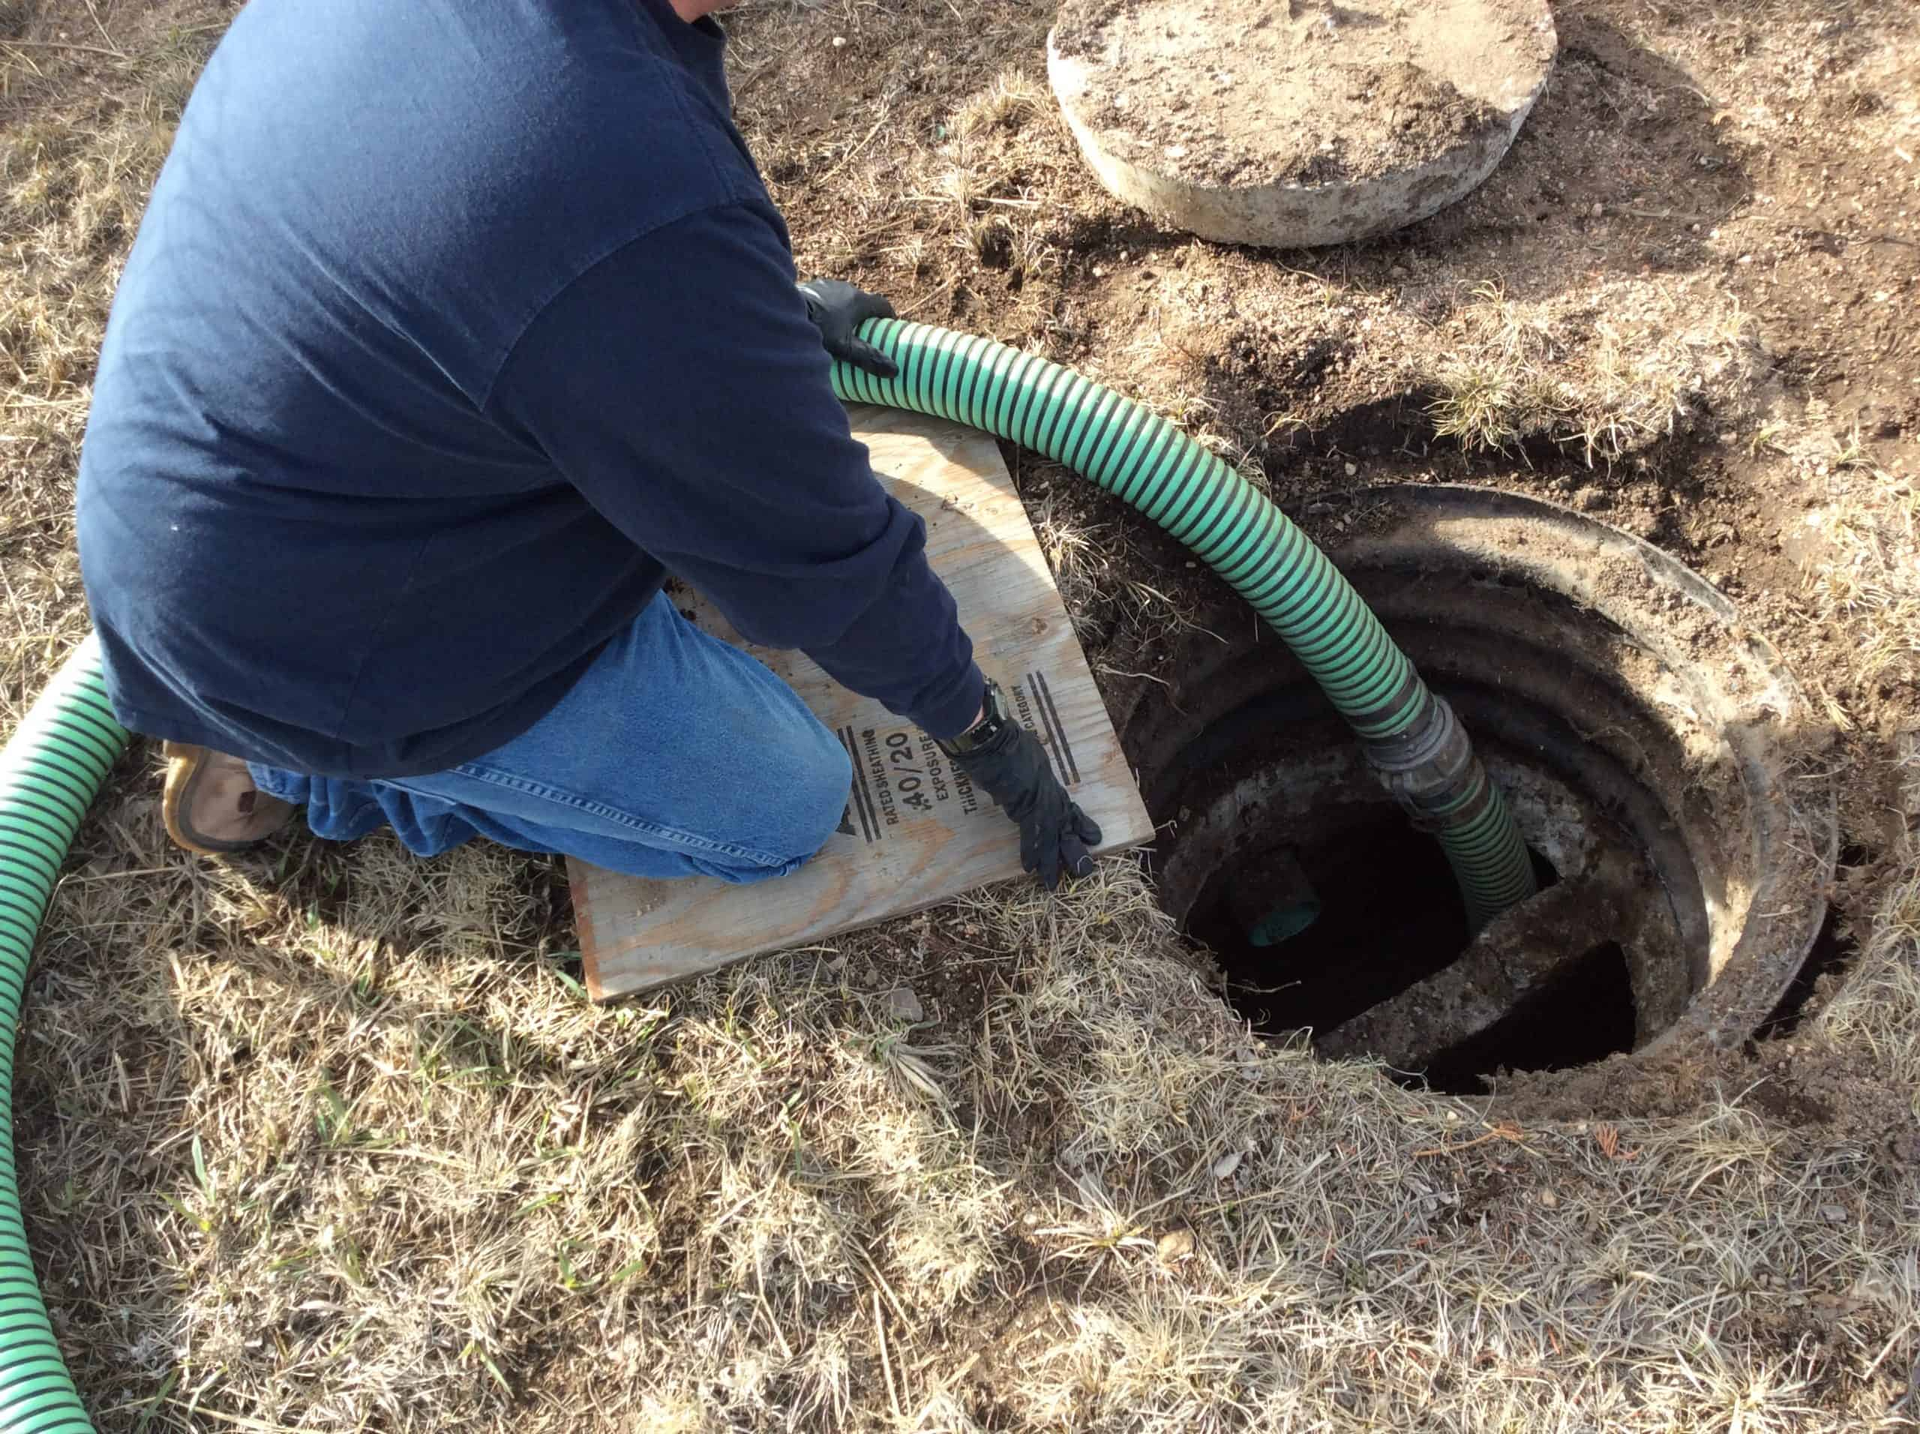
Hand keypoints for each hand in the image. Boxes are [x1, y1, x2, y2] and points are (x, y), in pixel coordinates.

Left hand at [797, 277, 897, 377]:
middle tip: (863, 335)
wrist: (780, 312)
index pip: (882, 305)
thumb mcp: (844, 348)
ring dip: (843, 312)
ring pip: (841, 299)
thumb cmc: (817, 329)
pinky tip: (818, 323)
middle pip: (861, 302)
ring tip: (838, 330)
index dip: (888, 317)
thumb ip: (868, 358)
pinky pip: (823, 299)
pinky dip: (826, 310)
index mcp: (858, 300)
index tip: (890, 328)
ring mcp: (824, 286)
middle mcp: (844, 288)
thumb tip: (894, 371)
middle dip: (864, 317)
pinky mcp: (807, 288)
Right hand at [947, 722, 1101, 889]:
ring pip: (1052, 836)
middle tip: (1085, 871)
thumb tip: (1016, 778)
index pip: (1068, 807)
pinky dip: (1030, 852)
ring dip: (1052, 861)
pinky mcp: (1023, 807)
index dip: (1081, 823)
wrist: (992, 739)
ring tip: (1053, 883)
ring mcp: (1039, 800)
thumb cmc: (1004, 740)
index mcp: (1048, 780)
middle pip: (1066, 824)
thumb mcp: (1024, 753)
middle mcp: (1049, 792)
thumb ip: (1026, 768)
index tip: (1094, 837)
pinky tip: (1029, 869)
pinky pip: (1030, 835)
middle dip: (1074, 849)